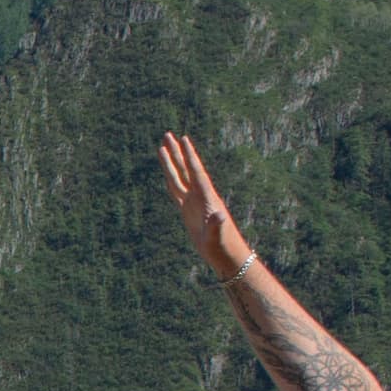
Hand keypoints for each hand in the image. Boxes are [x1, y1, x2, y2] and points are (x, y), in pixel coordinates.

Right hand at [156, 132, 255, 280]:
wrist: (227, 255)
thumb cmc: (223, 247)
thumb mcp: (218, 237)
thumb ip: (217, 226)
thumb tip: (219, 216)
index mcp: (207, 198)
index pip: (196, 173)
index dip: (190, 156)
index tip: (184, 139)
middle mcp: (200, 196)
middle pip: (186, 169)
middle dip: (177, 152)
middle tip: (168, 134)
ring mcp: (194, 203)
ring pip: (180, 177)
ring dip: (172, 162)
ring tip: (163, 146)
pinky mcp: (188, 211)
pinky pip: (177, 191)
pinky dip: (171, 179)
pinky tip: (167, 171)